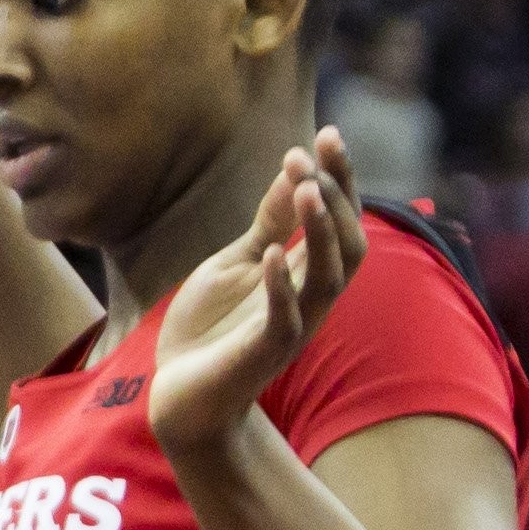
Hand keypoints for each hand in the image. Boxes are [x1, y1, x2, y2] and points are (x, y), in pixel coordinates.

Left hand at [150, 130, 364, 461]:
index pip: (340, 220)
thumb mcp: (238, 262)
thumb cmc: (211, 329)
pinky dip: (280, 288)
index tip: (327, 134)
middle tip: (312, 151)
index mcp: (306, 273)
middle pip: (349, 243)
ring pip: (328, 279)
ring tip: (307, 187)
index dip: (340, 179)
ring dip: (319, 231)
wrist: (179, 395)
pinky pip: (284, 322)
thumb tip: (295, 168)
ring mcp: (291, 327)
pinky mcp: (262, 354)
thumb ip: (269, 223)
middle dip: (336, 195)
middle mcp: (310, 299)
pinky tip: (271, 255)